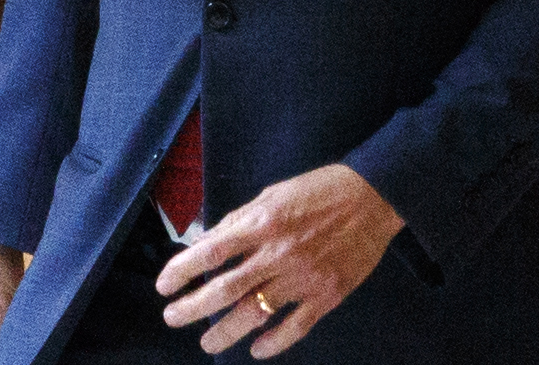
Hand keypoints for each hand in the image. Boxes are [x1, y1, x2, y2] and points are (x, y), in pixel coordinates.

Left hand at [155, 164, 402, 357]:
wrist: (374, 197)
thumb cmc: (320, 190)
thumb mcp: (273, 194)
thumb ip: (240, 220)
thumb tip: (208, 241)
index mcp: (263, 223)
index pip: (211, 251)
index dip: (183, 270)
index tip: (164, 285)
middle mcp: (278, 253)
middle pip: (226, 289)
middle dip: (194, 308)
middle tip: (172, 318)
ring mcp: (302, 278)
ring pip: (255, 313)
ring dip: (225, 332)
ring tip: (207, 342)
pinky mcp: (326, 295)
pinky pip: (295, 327)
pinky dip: (274, 342)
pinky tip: (257, 349)